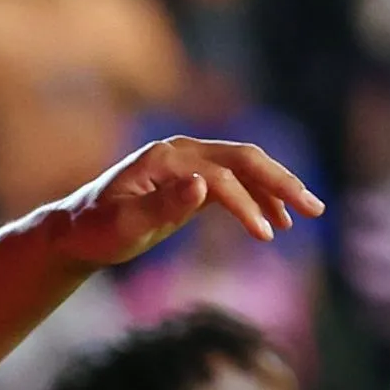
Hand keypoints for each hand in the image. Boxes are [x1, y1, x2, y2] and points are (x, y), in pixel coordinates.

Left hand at [42, 138, 325, 269]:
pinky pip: (235, 183)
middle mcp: (181, 153)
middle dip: (282, 182)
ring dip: (276, 190)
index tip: (267, 236)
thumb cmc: (94, 231)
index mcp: (166, 158)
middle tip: (315, 208)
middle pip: (244, 159)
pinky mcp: (191, 181)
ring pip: (244, 169)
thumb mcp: (122, 226)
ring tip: (305, 217)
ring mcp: (188, 164)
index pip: (220, 177)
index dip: (246, 205)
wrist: (75, 232)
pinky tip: (274, 222)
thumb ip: (161, 207)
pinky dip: (257, 199)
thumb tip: (203, 186)